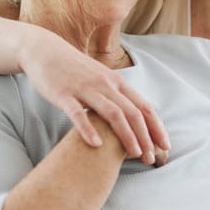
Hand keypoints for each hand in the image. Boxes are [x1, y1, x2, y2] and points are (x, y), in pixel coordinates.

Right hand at [19, 31, 168, 164]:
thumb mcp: (101, 79)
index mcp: (117, 83)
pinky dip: (88, 129)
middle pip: (132, 112)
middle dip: (145, 137)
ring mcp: (85, 88)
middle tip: (151, 159)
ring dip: (126, 135)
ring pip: (113, 113)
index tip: (165, 146)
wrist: (44, 50)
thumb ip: (115, 96)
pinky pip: (78, 113)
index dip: (156, 127)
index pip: (144, 107)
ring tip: (135, 154)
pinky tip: (96, 144)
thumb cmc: (74, 70)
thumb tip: (132, 118)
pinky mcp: (63, 94)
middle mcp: (105, 84)